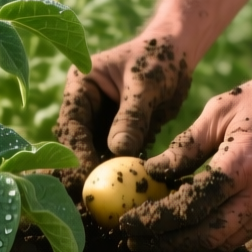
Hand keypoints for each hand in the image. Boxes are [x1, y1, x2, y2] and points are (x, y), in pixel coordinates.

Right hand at [53, 35, 191, 187]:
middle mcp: (85, 105)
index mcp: (81, 85)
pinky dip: (122, 170)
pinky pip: (116, 155)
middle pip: (78, 142)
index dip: (78, 150)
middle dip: (85, 167)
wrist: (178, 54)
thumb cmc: (160, 58)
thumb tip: (118, 151)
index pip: (73, 123)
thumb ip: (132, 116)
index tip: (89, 174)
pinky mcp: (118, 132)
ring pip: (96, 152)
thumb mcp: (146, 84)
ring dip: (103, 172)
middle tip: (92, 194)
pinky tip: (130, 188)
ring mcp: (101, 120)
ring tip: (109, 197)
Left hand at [119, 70, 251, 251]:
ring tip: (152, 236)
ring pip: (223, 243)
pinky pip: (238, 234)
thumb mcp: (218, 111)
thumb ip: (184, 147)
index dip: (155, 220)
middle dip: (165, 243)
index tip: (128, 222)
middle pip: (206, 237)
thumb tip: (150, 173)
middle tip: (133, 240)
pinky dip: (208, 233)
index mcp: (243, 166)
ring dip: (186, 244)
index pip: (191, 207)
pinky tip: (185, 224)